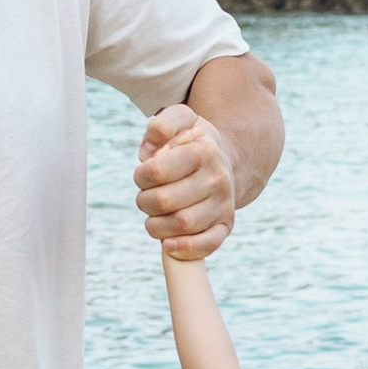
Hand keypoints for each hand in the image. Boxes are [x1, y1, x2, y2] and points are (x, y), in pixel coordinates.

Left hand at [135, 105, 236, 258]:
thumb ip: (161, 124)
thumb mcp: (180, 119)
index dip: (141, 176)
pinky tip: (169, 244)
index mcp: (204, 151)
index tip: (143, 175)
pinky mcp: (226, 225)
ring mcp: (224, 204)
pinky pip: (208, 244)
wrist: (226, 161)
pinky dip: (185, 248)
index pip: (158, 170)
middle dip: (145, 201)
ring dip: (157, 225)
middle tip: (147, 197)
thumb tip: (149, 153)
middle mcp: (218, 178)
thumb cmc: (193, 142)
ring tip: (156, 216)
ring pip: (181, 224)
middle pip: (165, 201)